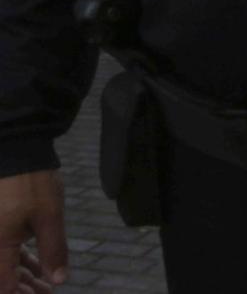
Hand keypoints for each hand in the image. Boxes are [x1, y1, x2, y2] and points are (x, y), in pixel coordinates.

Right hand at [0, 171, 66, 293]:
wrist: (15, 150)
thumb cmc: (32, 182)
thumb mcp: (49, 216)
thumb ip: (53, 250)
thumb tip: (58, 280)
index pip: (4, 286)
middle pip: (2, 278)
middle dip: (24, 289)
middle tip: (48, 292)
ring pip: (4, 265)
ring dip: (24, 277)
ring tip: (48, 285)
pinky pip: (5, 250)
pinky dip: (21, 260)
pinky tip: (39, 267)